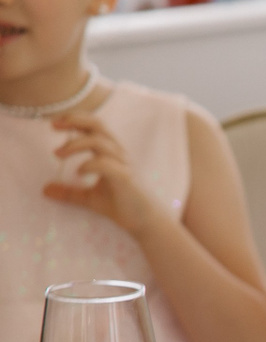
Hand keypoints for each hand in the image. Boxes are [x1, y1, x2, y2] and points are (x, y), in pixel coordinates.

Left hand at [42, 112, 161, 238]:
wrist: (145, 221)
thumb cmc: (122, 206)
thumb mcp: (89, 198)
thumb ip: (69, 192)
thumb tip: (45, 190)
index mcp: (111, 153)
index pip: (94, 126)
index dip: (74, 119)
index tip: (54, 123)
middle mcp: (118, 154)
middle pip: (97, 126)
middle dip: (74, 121)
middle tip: (53, 127)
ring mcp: (123, 165)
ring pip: (99, 142)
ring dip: (75, 144)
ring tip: (58, 155)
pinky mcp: (125, 178)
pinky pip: (106, 164)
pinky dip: (89, 164)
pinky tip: (79, 173)